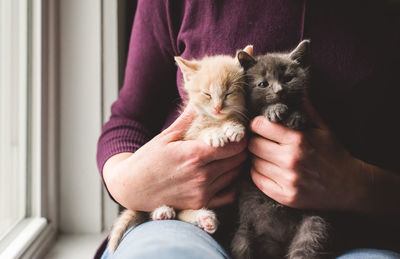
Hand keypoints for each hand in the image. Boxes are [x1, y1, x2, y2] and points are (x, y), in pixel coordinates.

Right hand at [103, 106, 246, 211]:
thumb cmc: (147, 160)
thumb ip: (188, 119)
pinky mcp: (200, 204)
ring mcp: (202, 192)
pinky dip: (230, 184)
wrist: (131, 188)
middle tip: (233, 143)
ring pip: (235, 175)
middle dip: (239, 150)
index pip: (234, 146)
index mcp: (195, 155)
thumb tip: (201, 100)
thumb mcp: (166, 136)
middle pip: (238, 160)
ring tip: (227, 156)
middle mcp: (202, 176)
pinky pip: (228, 194)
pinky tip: (222, 174)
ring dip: (235, 165)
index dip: (240, 138)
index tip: (236, 133)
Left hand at [248, 99, 369, 211]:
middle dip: (257, 141)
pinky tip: (269, 170)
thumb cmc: (333, 154)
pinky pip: (257, 181)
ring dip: (258, 159)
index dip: (258, 124)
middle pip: (254, 145)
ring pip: (254, 163)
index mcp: (298, 139)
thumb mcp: (323, 128)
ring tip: (269, 157)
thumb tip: (295, 89)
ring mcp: (287, 180)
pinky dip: (259, 174)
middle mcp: (291, 160)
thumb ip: (305, 109)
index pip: (260, 126)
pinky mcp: (285, 196)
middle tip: (264, 142)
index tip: (261, 126)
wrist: (350, 186)